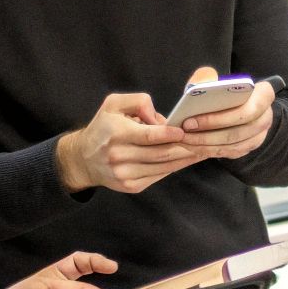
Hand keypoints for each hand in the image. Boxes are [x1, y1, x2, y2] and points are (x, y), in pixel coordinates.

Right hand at [55, 92, 191, 193]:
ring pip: (162, 167)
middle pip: (160, 153)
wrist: (83, 159)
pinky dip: (174, 168)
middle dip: (185, 147)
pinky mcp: (130, 186)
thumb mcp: (114, 104)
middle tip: (204, 140)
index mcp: (116, 133)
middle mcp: (119, 156)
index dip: (169, 134)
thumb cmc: (104, 127)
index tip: (184, 130)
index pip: (148, 136)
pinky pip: (158, 176)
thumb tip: (162, 119)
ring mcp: (124, 174)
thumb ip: (139, 102)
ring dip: (184, 159)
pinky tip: (186, 160)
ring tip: (202, 149)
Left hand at [178, 66, 275, 160]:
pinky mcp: (250, 147)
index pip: (247, 110)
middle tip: (184, 129)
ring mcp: (260, 135)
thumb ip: (208, 78)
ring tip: (184, 139)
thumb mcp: (221, 78)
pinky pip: (229, 152)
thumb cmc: (229, 90)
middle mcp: (266, 117)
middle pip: (237, 131)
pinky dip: (209, 150)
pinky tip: (192, 145)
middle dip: (207, 133)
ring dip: (205, 144)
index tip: (191, 118)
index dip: (218, 118)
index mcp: (264, 95)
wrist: (245, 101)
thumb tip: (196, 86)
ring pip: (232, 145)